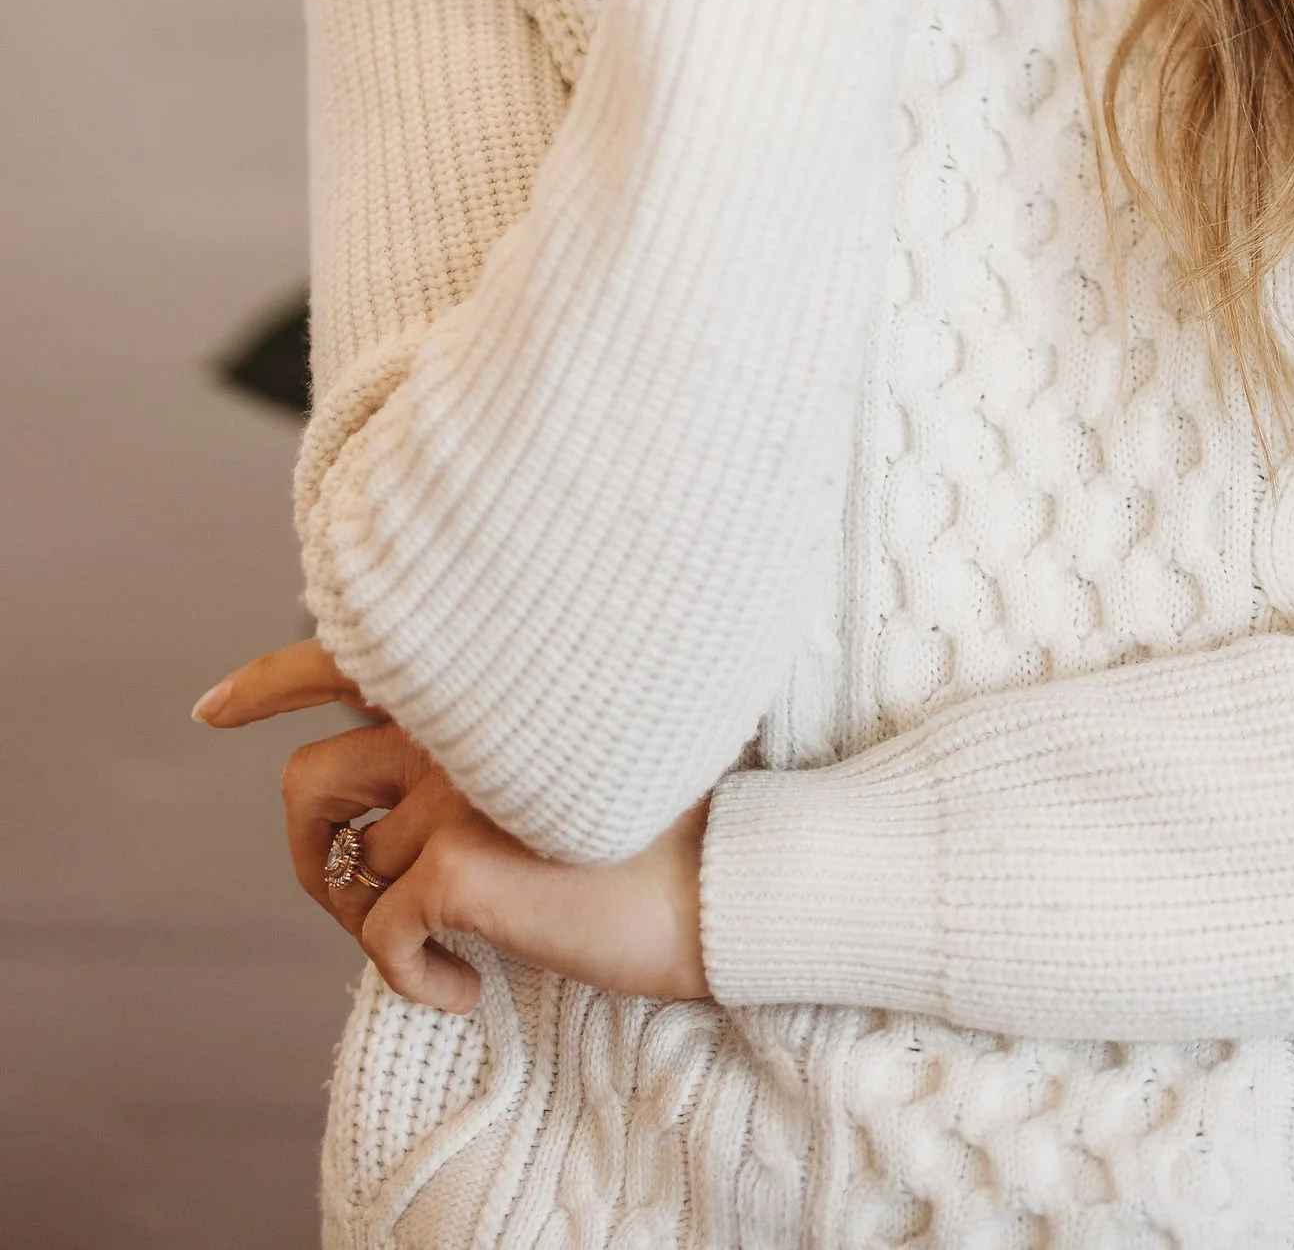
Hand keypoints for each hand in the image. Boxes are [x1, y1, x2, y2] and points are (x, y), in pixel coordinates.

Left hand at [195, 639, 709, 1014]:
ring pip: (343, 866)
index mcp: (485, 677)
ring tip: (436, 945)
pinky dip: (413, 979)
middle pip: (310, 781)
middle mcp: (458, 714)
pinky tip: (470, 986)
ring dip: (370, 921)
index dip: (268, 681)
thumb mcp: (574, 756)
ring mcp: (453, 781)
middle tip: (355, 896)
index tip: (214, 709)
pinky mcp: (458, 860)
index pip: (347, 653)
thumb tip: (407, 806)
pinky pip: (381, 939)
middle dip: (315, 854)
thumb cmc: (673, 827)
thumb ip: (493, 745)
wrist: (732, 880)